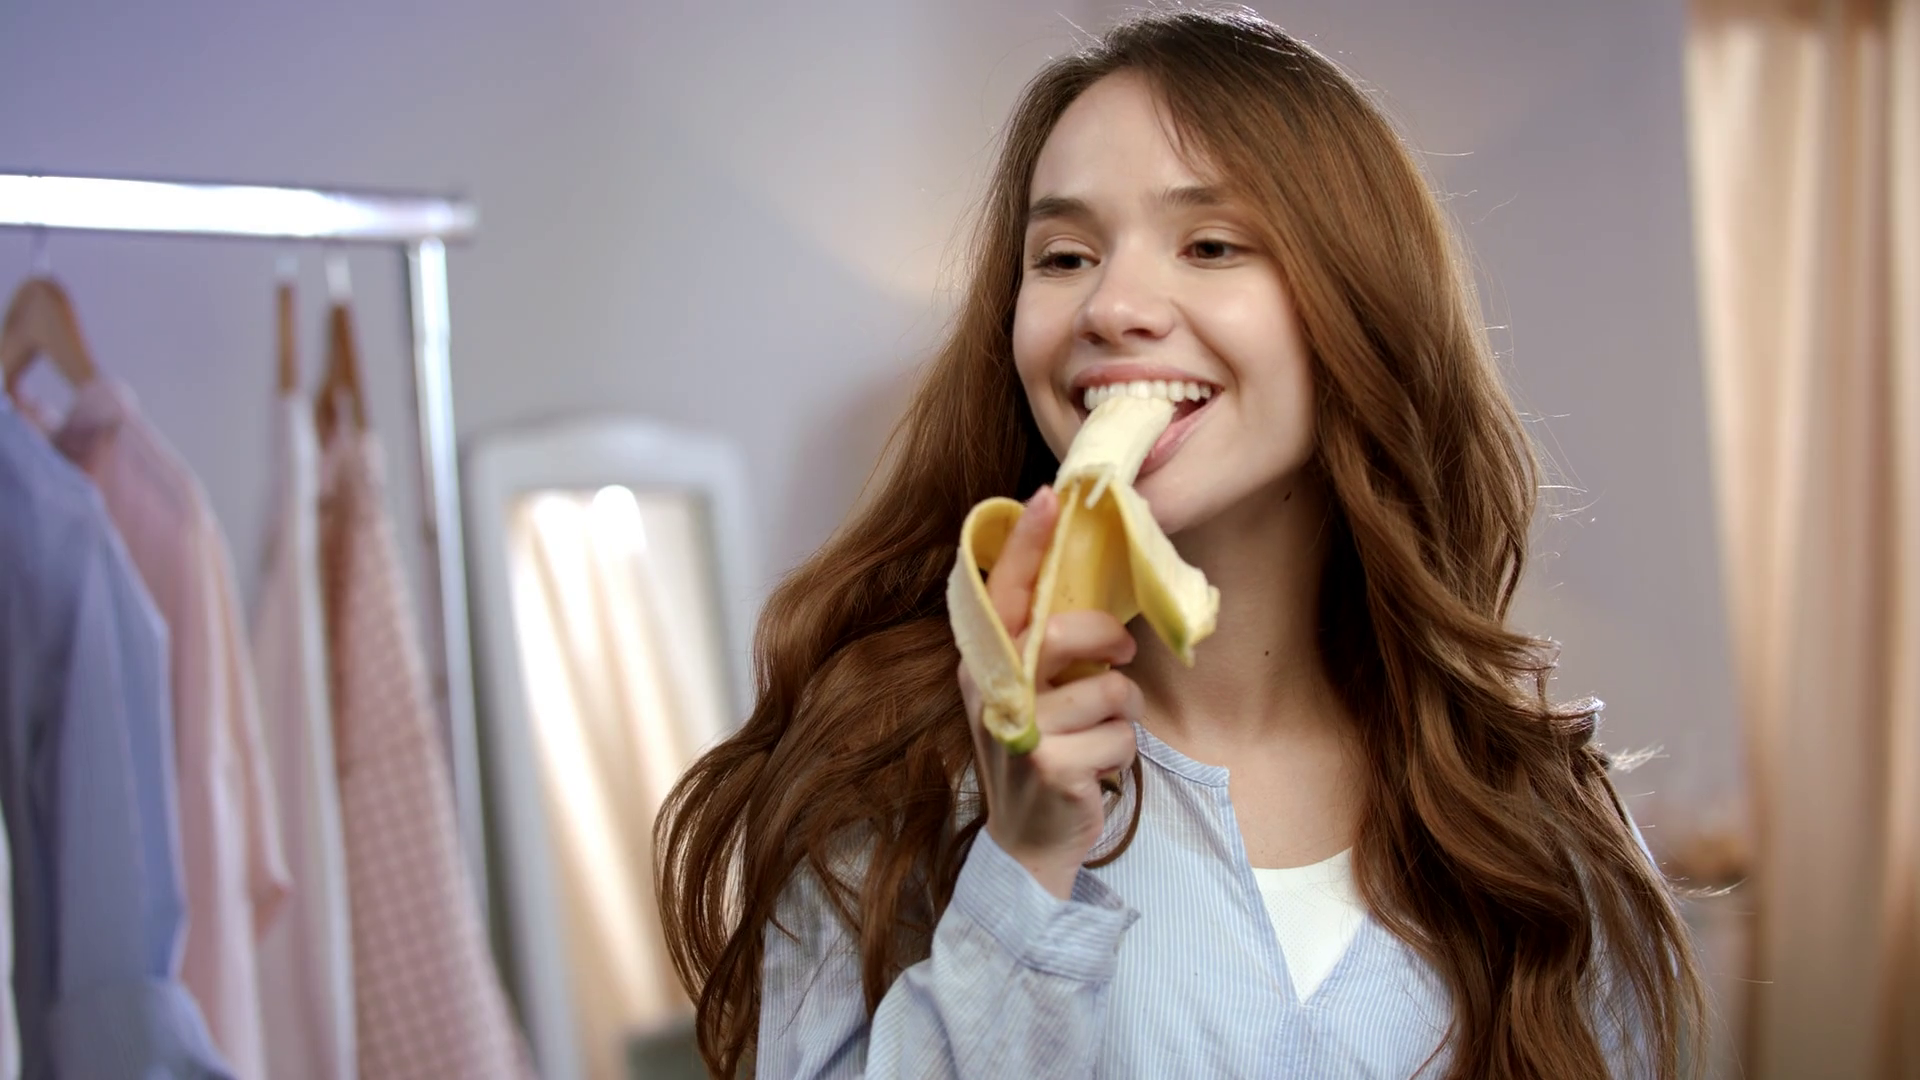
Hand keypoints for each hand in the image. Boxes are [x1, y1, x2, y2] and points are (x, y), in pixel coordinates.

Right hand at [956, 485, 1142, 899]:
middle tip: (1122, 654)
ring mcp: (1021, 732)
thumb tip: (1084, 592)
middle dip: (1108, 639)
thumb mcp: (1030, 693)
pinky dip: (1122, 753)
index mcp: (986, 662)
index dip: (1026, 543)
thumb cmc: (1041, 750)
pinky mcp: (1053, 768)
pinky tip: (1096, 770)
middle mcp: (993, 690)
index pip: (1003, 591)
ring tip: (1098, 733)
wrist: (1027, 840)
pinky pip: (1122, 737)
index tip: (1049, 495)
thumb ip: (1044, 647)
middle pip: (1063, 632)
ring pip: (1108, 690)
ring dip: (1121, 712)